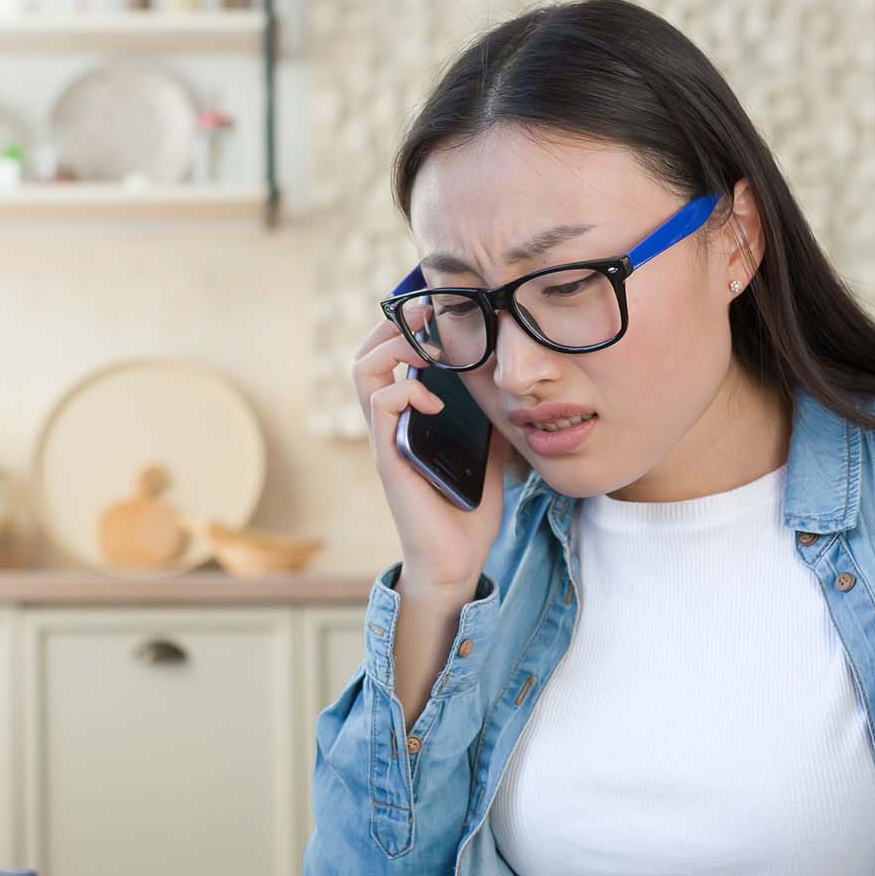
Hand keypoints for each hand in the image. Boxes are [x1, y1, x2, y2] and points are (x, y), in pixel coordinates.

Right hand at [350, 315, 513, 592]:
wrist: (457, 561)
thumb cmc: (467, 513)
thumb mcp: (488, 454)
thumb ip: (489, 422)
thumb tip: (510, 393)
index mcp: (407, 420)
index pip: (388, 359)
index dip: (405, 329)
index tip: (437, 314)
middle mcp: (389, 425)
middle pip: (366, 355)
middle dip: (394, 326)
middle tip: (429, 317)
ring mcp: (386, 439)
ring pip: (364, 371)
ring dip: (395, 348)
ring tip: (427, 351)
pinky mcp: (389, 457)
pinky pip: (382, 405)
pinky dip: (407, 390)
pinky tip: (434, 401)